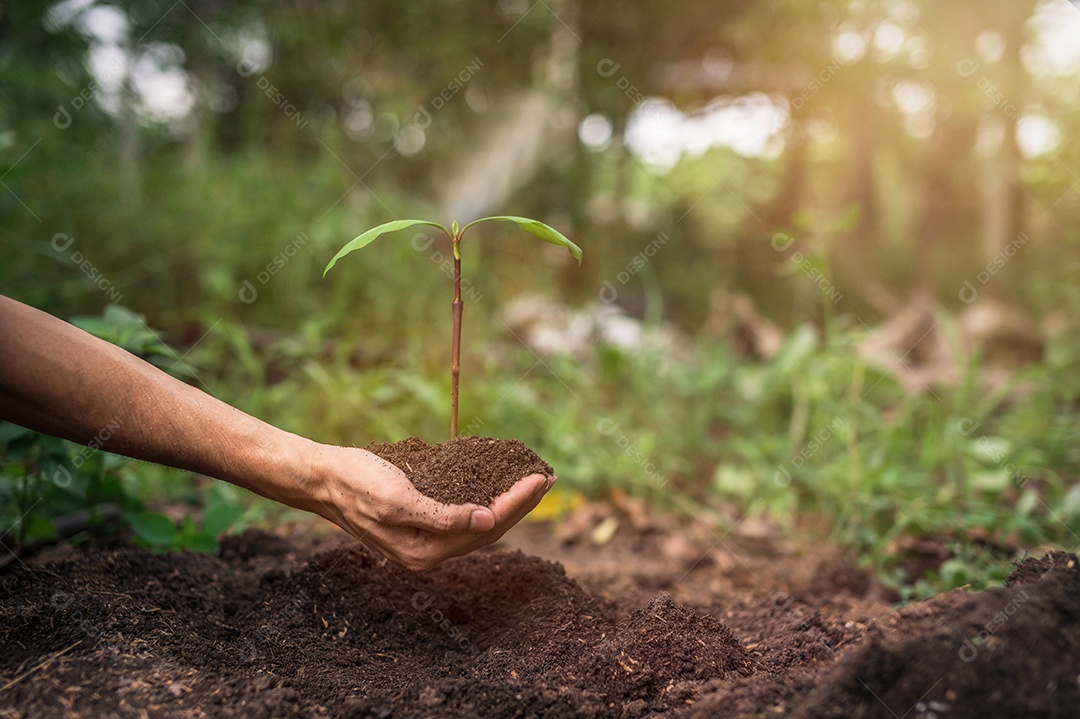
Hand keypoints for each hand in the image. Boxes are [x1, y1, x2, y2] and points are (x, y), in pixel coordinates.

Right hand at [310, 446, 553, 570]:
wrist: (322, 479)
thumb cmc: (355, 483)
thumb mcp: (397, 498)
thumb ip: (442, 516)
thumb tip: (487, 523)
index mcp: (424, 551)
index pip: (486, 528)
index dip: (517, 504)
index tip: (539, 479)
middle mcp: (428, 552)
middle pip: (488, 531)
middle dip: (520, 505)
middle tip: (545, 478)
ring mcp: (424, 539)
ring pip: (478, 525)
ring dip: (507, 504)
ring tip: (530, 482)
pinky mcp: (420, 523)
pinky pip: (462, 516)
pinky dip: (484, 500)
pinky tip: (496, 485)